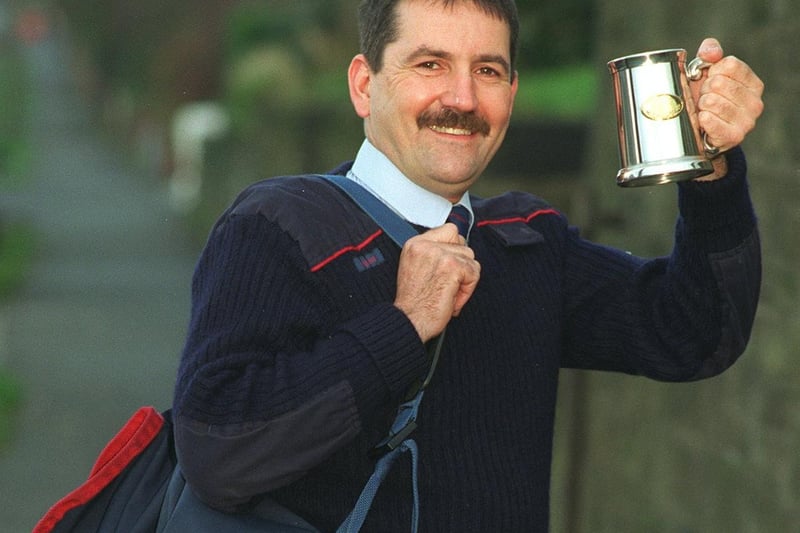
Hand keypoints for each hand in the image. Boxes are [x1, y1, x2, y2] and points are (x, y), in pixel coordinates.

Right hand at [394, 224, 479, 342]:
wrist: (409, 320)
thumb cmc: (413, 303)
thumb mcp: (414, 269)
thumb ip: (431, 255)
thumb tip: (455, 250)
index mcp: (415, 244)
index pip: (449, 230)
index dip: (455, 248)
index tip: (450, 266)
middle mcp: (426, 245)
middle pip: (463, 244)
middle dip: (461, 266)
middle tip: (449, 284)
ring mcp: (440, 254)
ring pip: (470, 259)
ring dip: (465, 279)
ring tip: (449, 293)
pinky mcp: (452, 266)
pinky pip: (474, 273)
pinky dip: (468, 290)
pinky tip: (452, 299)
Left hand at [689, 38, 764, 177]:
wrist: (702, 133)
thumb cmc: (706, 99)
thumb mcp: (707, 72)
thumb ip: (709, 53)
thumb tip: (711, 52)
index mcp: (753, 83)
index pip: (729, 65)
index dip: (712, 72)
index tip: (710, 81)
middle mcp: (755, 102)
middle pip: (718, 83)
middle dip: (704, 90)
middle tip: (706, 100)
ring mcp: (747, 121)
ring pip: (711, 101)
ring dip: (701, 106)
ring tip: (705, 111)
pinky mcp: (734, 136)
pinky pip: (708, 120)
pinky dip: (701, 119)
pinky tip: (704, 122)